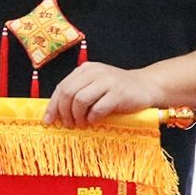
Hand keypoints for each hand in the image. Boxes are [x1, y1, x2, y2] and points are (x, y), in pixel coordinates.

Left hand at [45, 60, 161, 127]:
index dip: (53, 105)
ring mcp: (107, 81)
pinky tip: (95, 121)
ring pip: (80, 100)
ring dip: (77, 116)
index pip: (62, 87)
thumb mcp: (95, 86)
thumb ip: (78, 92)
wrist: (146, 86)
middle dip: (64, 112)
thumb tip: (56, 113)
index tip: (48, 120)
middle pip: (68, 93)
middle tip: (68, 124)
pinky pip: (98, 108)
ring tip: (81, 124)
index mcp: (85, 70)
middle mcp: (95, 72)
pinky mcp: (118, 93)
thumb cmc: (117, 90)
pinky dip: (93, 118)